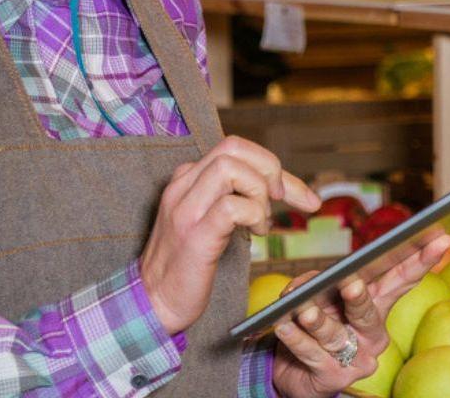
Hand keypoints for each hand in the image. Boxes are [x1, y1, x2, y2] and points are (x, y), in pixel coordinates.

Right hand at [138, 136, 318, 334]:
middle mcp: (183, 186)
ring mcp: (186, 209)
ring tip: (262, 222)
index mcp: (187, 180)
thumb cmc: (185, 266)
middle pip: (233, 147)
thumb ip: (230, 199)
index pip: (234, 149)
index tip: (296, 193)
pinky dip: (254, 215)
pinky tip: (255, 234)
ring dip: (259, 192)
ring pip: (231, 167)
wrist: (153, 302)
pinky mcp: (195, 235)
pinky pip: (232, 206)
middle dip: (270, 169)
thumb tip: (272, 189)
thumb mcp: (206, 220)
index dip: (271, 165)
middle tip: (282, 199)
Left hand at [271, 233, 449, 397]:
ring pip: (335, 335)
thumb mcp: (320, 298)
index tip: (439, 239)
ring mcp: (357, 357)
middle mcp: (372, 333)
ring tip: (305, 311)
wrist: (296, 373)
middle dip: (358, 297)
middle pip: (368, 311)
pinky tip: (285, 326)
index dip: (420, 260)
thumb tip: (308, 283)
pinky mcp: (335, 376)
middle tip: (351, 283)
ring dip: (317, 322)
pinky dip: (296, 340)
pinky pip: (312, 354)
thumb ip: (317, 284)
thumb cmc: (313, 328)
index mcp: (376, 306)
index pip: (401, 280)